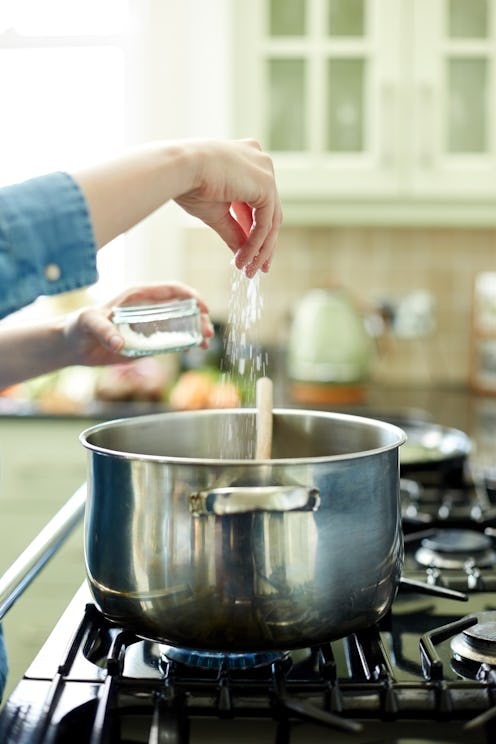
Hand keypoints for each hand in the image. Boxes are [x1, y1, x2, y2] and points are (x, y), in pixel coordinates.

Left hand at [65, 282, 213, 365]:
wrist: (74, 345)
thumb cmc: (78, 326)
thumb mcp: (88, 323)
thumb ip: (102, 330)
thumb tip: (119, 344)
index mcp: (137, 296)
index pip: (170, 290)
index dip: (190, 295)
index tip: (202, 306)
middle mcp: (148, 308)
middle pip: (181, 307)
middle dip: (198, 317)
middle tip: (207, 332)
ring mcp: (150, 325)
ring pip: (181, 323)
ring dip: (196, 331)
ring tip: (206, 343)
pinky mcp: (148, 342)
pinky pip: (172, 340)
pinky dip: (186, 342)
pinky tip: (195, 349)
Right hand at [174, 139, 282, 276]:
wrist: (181, 168)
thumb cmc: (190, 184)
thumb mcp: (216, 212)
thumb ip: (234, 231)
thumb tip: (243, 254)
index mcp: (249, 160)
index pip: (258, 202)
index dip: (255, 230)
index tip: (250, 252)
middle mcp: (261, 163)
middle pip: (269, 212)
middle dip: (264, 243)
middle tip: (258, 266)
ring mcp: (266, 173)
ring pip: (270, 220)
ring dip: (261, 249)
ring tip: (250, 269)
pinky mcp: (266, 185)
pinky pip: (265, 223)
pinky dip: (256, 244)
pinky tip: (245, 259)